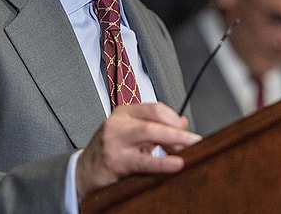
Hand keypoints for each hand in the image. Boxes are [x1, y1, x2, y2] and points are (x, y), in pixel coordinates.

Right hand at [75, 102, 201, 199]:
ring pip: (149, 134)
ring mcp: (115, 141)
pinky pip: (144, 161)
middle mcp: (118, 123)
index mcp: (124, 113)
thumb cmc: (111, 151)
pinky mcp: (115, 161)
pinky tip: (176, 164)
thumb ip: (156, 127)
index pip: (155, 108)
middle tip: (196, 140)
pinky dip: (163, 163)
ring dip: (174, 141)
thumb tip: (183, 124)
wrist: (84, 172)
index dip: (174, 119)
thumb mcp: (132, 134)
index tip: (187, 131)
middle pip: (154, 119)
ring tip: (190, 149)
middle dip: (178, 130)